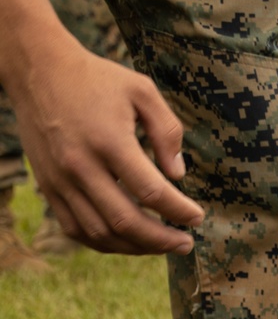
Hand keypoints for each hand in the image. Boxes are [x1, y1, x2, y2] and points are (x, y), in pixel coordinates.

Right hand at [13, 34, 203, 255]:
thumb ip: (167, 130)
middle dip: (162, 240)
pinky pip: (77, 230)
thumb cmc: (96, 79)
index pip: (151, 191)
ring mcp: (61, 180)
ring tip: (162, 245)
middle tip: (186, 243)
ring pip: (102, 233)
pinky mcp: (49, 188)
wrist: (39, 71)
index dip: (179, 210)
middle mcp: (81, 165)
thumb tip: (177, 174)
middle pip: (126, 221)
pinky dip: (106, 242)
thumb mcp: (141, 90)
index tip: (197, 217)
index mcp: (109, 140)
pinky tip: (129, 241)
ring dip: (136, 247)